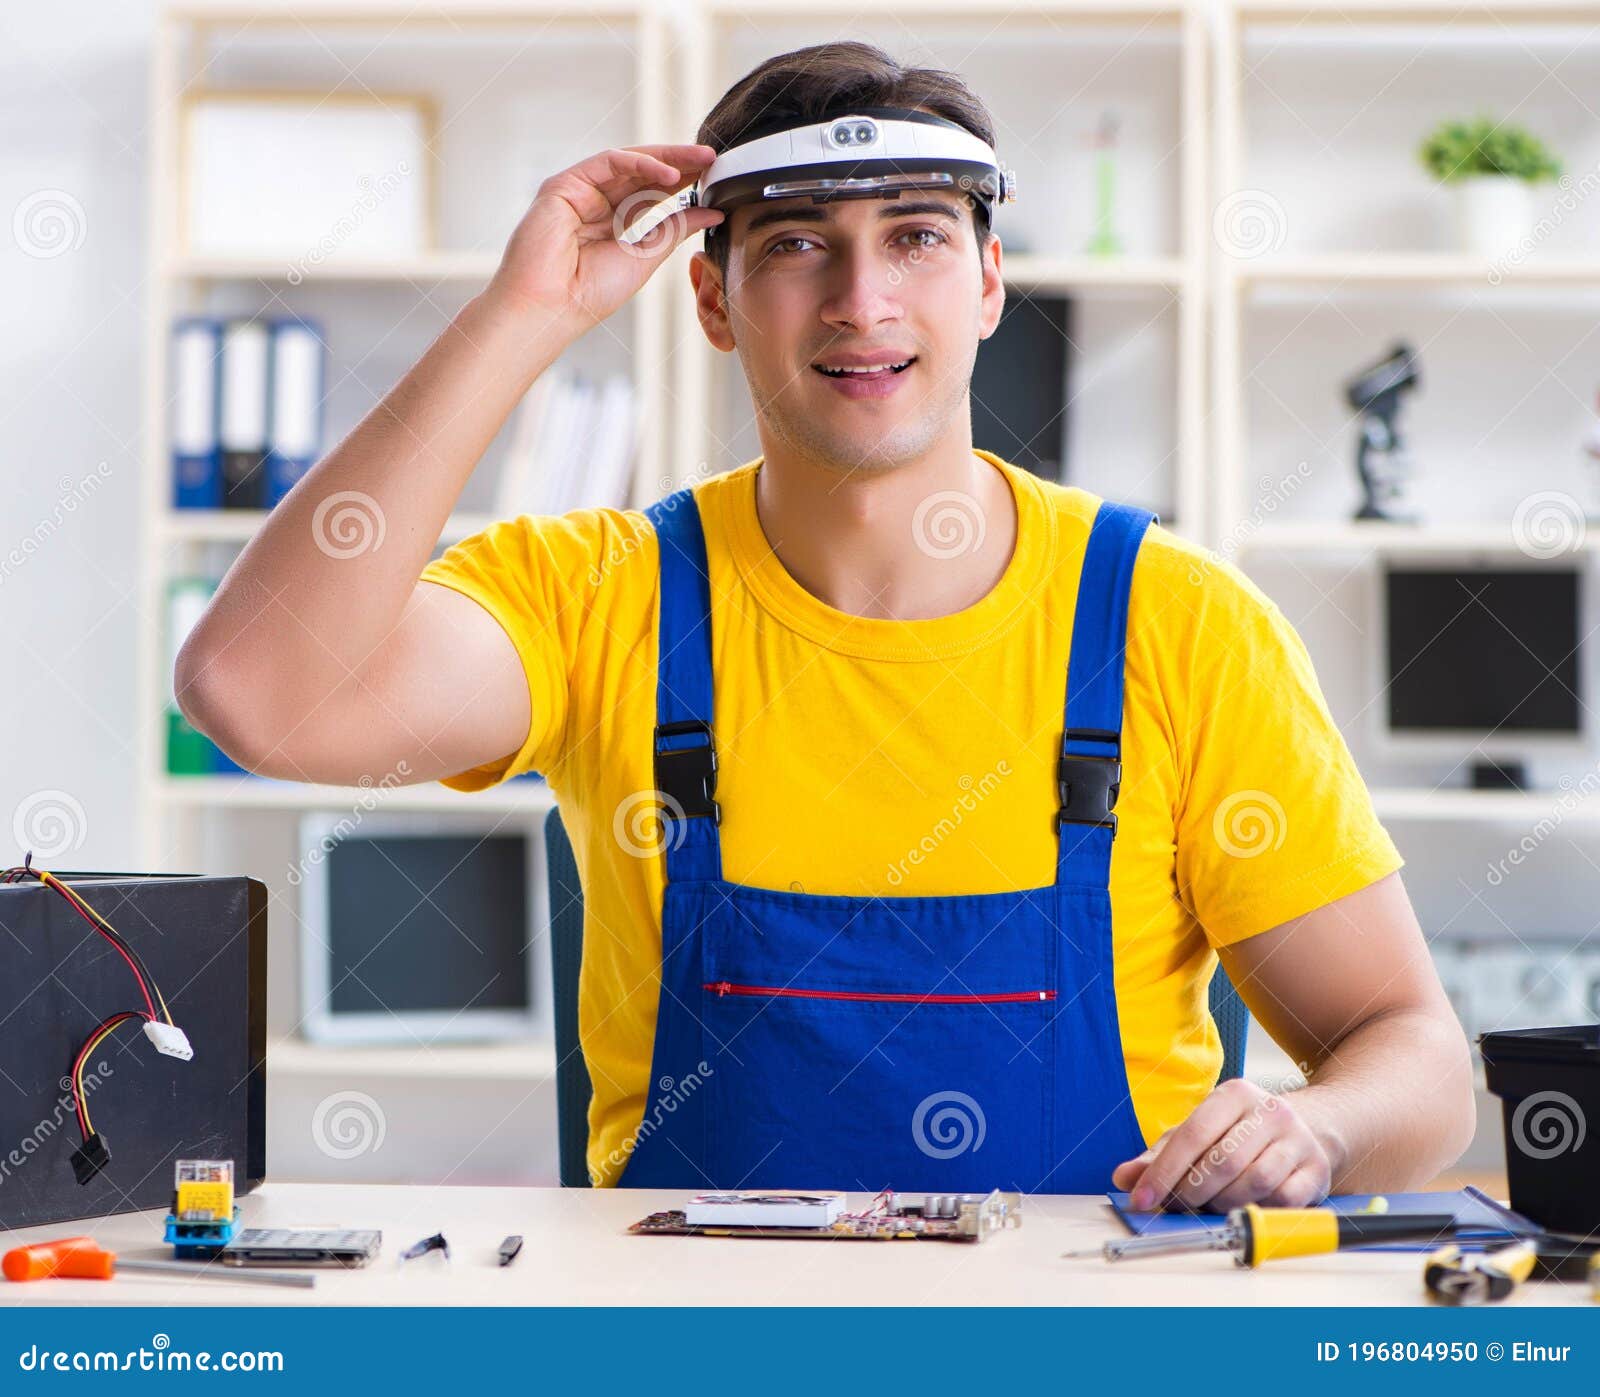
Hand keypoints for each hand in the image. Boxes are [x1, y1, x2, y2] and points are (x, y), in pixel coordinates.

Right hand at [486, 144, 724, 334]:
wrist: (551, 307)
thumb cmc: (590, 293)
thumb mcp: (646, 257)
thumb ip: (675, 230)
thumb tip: (711, 212)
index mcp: (612, 225)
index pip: (652, 195)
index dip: (684, 184)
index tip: (715, 179)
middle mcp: (595, 205)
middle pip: (643, 175)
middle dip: (680, 165)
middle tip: (713, 158)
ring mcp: (579, 192)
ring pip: (628, 163)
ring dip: (666, 158)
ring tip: (700, 159)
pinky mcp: (564, 185)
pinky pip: (607, 163)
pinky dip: (639, 164)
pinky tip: (668, 174)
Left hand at [1110, 1078, 1334, 1212]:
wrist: (1308, 1127)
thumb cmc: (1241, 1132)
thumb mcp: (1198, 1133)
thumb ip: (1159, 1155)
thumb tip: (1123, 1178)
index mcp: (1234, 1093)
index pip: (1193, 1134)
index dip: (1164, 1171)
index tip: (1142, 1199)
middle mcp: (1269, 1111)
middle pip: (1222, 1162)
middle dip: (1191, 1192)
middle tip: (1178, 1204)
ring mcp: (1297, 1140)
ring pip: (1253, 1183)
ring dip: (1222, 1203)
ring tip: (1209, 1204)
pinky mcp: (1316, 1170)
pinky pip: (1283, 1201)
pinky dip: (1258, 1210)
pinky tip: (1245, 1205)